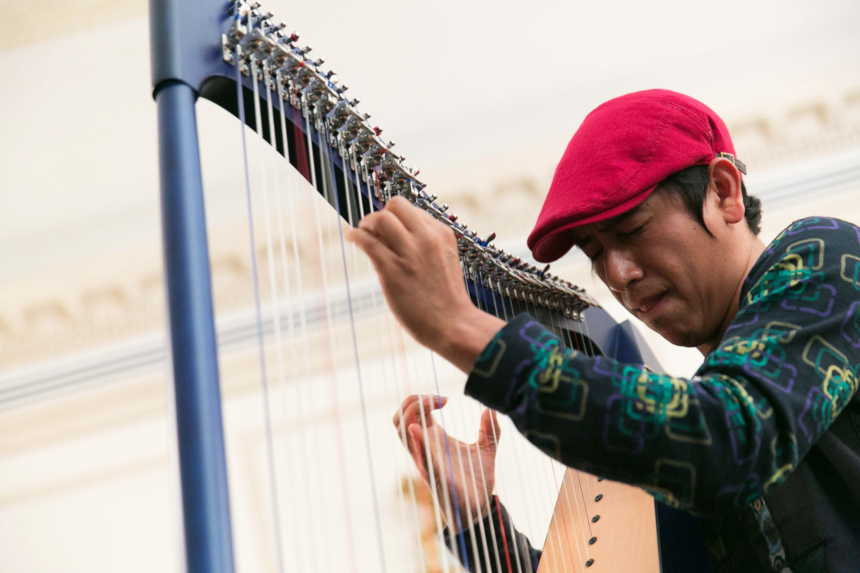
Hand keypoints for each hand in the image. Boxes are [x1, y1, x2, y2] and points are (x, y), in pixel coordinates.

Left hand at [347, 197, 503, 371]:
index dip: (398, 218)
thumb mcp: (444, 261)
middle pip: (397, 205)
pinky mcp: (393, 270)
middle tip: (373, 229)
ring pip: (381, 218)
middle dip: (382, 214)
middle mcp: (426, 238)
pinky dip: (355, 235)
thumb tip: (399, 237)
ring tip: (362, 233)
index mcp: (442, 234)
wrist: (454, 325)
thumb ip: (428, 246)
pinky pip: (368, 241)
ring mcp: (409, 253)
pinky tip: (351, 238)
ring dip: (367, 223)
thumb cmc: (447, 300)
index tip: (390, 230)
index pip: (413, 210)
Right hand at [393, 394, 499, 530]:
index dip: (420, 398)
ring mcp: (427, 460)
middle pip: (398, 419)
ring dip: (410, 414)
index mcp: (433, 438)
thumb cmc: (477, 479)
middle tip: (438, 399)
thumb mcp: (486, 448)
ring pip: (401, 433)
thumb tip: (492, 409)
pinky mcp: (434, 474)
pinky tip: (418, 428)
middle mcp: (424, 448)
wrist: (480, 507)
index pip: (411, 412)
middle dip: (411, 401)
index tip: (445, 399)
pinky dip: (416, 440)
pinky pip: (419, 456)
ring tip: (431, 406)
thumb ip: (490, 429)